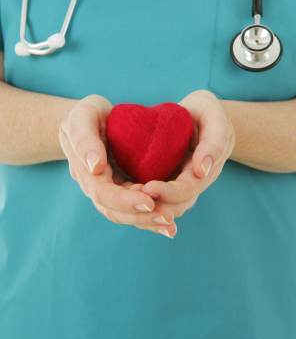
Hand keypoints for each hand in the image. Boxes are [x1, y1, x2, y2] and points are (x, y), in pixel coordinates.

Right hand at [59, 95, 175, 236]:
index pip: (103, 193)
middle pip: (116, 211)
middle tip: (168, 217)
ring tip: (171, 224)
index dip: (125, 200)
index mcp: (86, 172)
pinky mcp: (124, 188)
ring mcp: (111, 189)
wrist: (89, 119)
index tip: (148, 201)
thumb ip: (84, 139)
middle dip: (141, 216)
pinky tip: (170, 224)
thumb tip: (95, 166)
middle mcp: (97, 187)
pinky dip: (151, 217)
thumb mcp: (82, 117)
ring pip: (126, 214)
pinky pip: (136, 208)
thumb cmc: (86, 114)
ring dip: (148, 221)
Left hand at [124, 90, 234, 234]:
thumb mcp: (214, 117)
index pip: (187, 191)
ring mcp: (175, 184)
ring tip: (123, 196)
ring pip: (160, 208)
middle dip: (152, 205)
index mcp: (203, 172)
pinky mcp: (161, 180)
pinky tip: (121, 194)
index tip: (148, 188)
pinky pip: (150, 199)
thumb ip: (214, 141)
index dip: (168, 192)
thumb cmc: (207, 112)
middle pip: (173, 206)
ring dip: (143, 208)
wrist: (197, 114)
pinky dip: (138, 202)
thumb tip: (202, 170)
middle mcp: (190, 184)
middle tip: (129, 194)